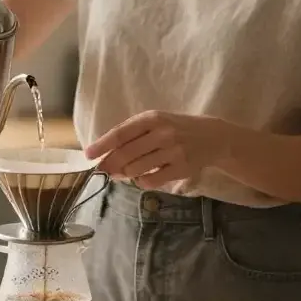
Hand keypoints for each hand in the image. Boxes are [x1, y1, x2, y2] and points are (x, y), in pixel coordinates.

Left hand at [85, 111, 230, 188]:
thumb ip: (132, 134)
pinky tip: (143, 177)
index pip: (121, 133)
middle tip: (104, 171)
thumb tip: (105, 155)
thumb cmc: (176, 128)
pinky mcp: (181, 169)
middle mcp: (162, 133)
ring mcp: (173, 151)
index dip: (102, 145)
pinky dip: (142, 182)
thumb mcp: (156, 122)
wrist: (213, 137)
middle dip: (110, 165)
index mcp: (152, 118)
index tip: (88, 155)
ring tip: (126, 172)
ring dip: (126, 174)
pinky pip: (151, 181)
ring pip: (136, 169)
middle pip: (125, 154)